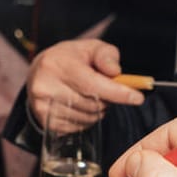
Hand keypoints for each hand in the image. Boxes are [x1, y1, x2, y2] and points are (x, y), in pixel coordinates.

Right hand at [28, 39, 142, 133]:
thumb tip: (116, 72)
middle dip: (108, 100)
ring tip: (91, 96)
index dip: (117, 93)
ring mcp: (42, 106)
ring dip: (98, 111)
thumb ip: (106, 55)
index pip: (92, 84)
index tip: (137, 98)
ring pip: (87, 118)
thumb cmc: (71, 59)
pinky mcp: (44, 122)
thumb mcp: (90, 48)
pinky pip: (78, 128)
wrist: (39, 72)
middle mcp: (45, 86)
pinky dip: (86, 119)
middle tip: (108, 90)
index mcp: (58, 65)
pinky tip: (80, 106)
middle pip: (93, 104)